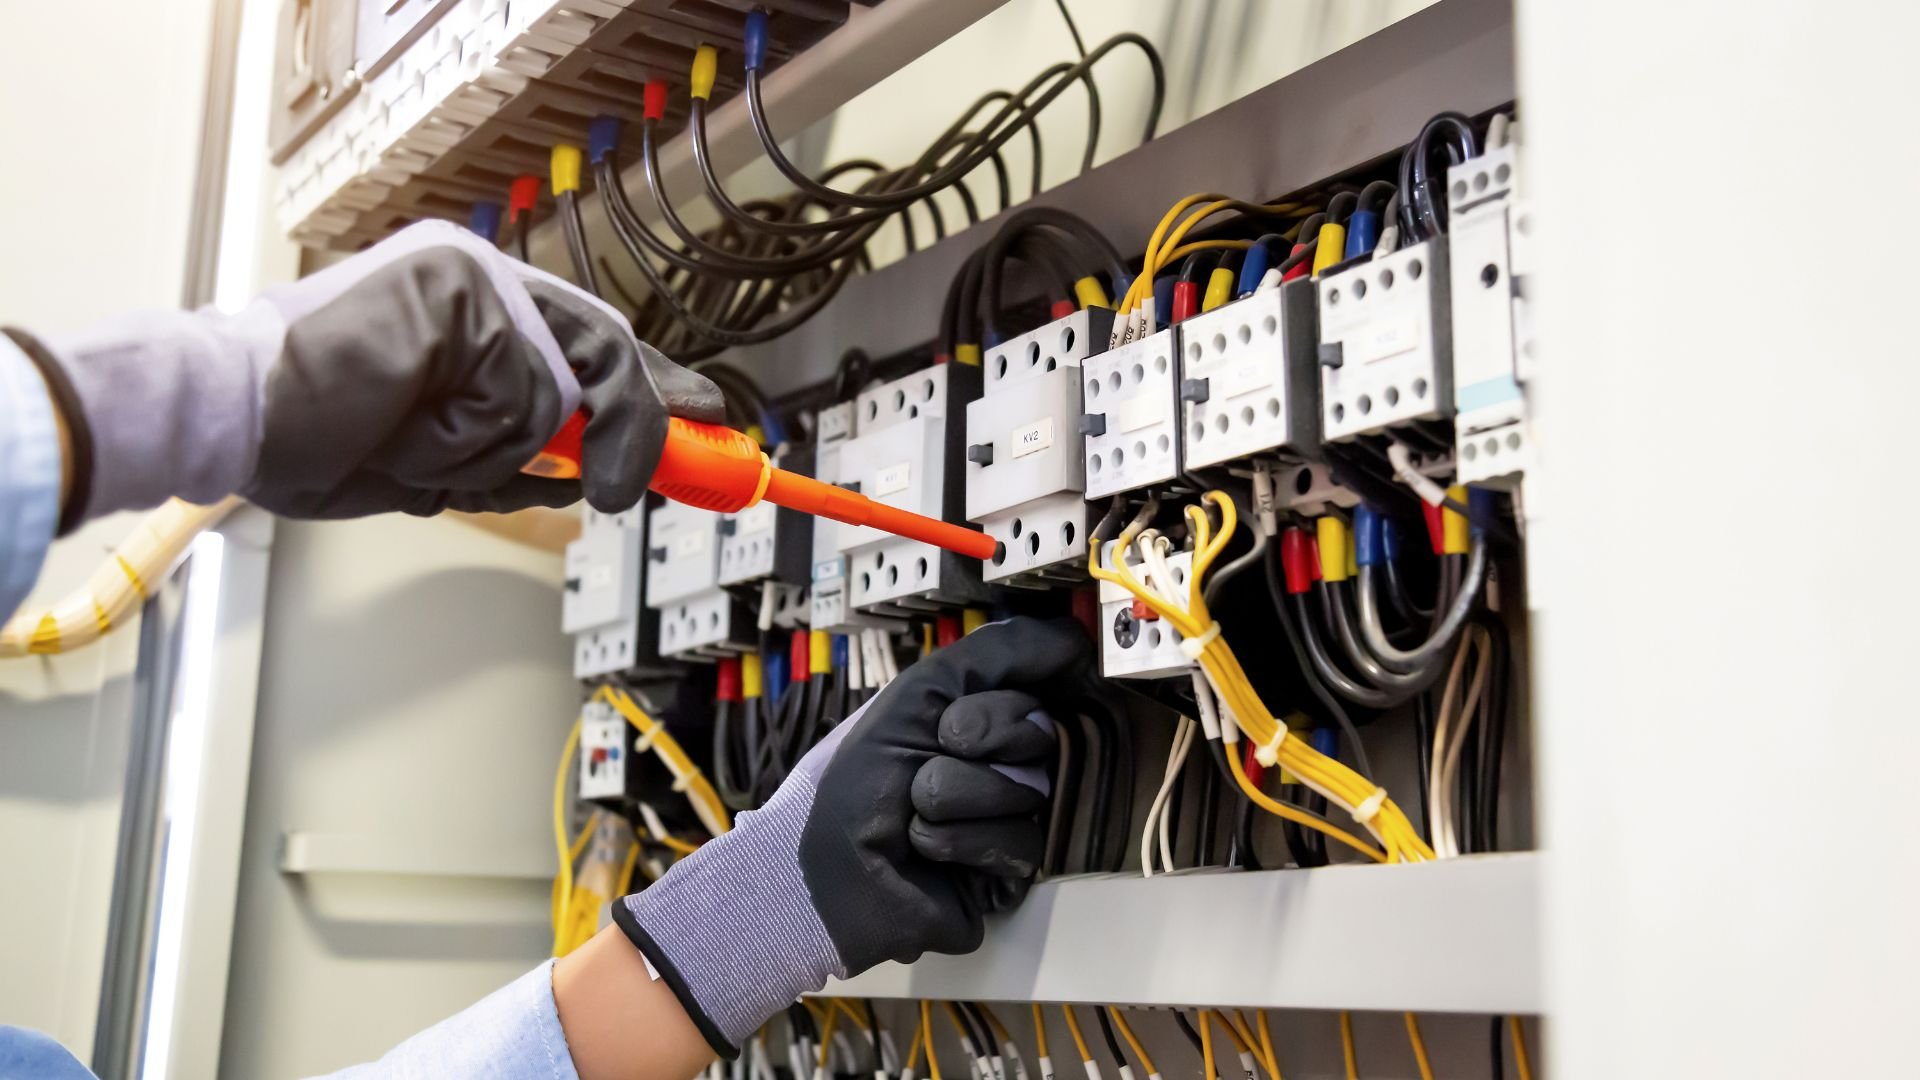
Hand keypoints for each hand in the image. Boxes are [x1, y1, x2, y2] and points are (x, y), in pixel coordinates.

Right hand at [22, 220, 721, 520]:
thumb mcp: (446, 460)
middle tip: (638, 484)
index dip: (653, 387)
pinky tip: (405, 427)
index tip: (703, 419)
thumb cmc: (317, 437)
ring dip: (493, 454)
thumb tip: (596, 471)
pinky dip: (467, 439)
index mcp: (472, 310)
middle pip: (605, 351)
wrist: (231, 417)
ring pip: (556, 396)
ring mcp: (474, 278)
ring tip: (413, 447)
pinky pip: (515, 399)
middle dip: (636, 427)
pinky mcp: (463, 293)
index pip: (590, 341)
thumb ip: (522, 454)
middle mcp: (480, 280)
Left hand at [613, 617, 1092, 1055]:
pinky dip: (961, 841)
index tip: (960, 716)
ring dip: (957, 794)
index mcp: (983, 713)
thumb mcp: (921, 690)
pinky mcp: (1010, 873)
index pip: (1042, 686)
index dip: (1000, 701)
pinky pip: (1020, 844)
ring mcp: (1009, 816)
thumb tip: (1076, 637)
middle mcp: (1003, 761)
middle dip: (974, 739)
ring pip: (1032, 790)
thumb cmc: (855, 776)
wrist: (824, 868)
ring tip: (915, 810)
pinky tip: (927, 850)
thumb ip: (999, 652)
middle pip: (1040, 734)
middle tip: (931, 754)